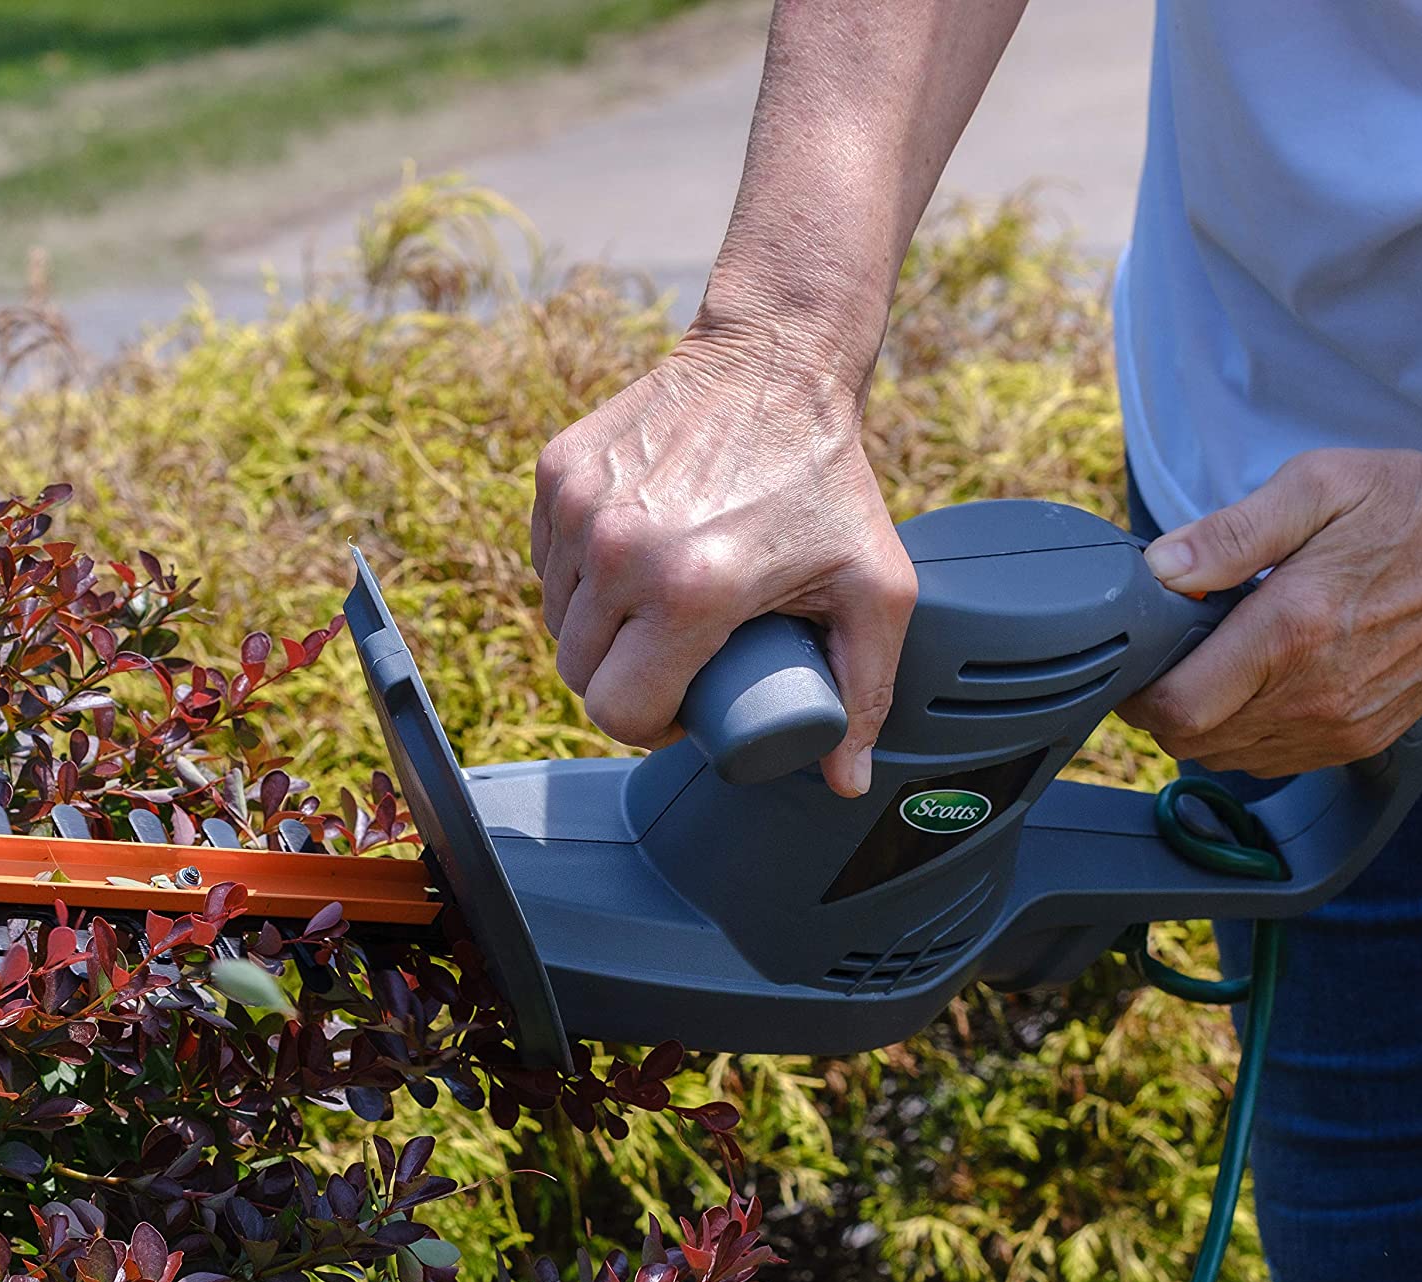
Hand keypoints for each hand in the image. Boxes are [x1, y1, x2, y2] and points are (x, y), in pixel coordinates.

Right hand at [531, 318, 915, 796]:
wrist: (775, 358)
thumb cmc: (829, 478)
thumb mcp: (873, 588)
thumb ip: (866, 690)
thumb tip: (844, 782)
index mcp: (690, 591)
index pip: (620, 711)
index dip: (651, 727)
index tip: (683, 708)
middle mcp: (618, 552)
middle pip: (580, 674)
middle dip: (623, 684)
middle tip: (674, 663)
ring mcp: (579, 508)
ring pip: (557, 620)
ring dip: (598, 632)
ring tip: (655, 612)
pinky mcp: (556, 472)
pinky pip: (548, 563)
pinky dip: (580, 576)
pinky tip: (629, 563)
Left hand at [1119, 448, 1421, 776]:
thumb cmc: (1412, 511)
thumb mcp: (1318, 487)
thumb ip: (1231, 532)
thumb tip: (1162, 567)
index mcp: (1290, 633)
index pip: (1178, 708)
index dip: (1138, 696)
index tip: (1136, 665)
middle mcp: (1314, 693)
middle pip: (1193, 741)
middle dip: (1163, 708)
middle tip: (1170, 660)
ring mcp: (1340, 725)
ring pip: (1228, 758)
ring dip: (1204, 724)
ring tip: (1216, 668)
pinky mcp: (1361, 739)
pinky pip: (1273, 760)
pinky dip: (1247, 735)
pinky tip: (1257, 687)